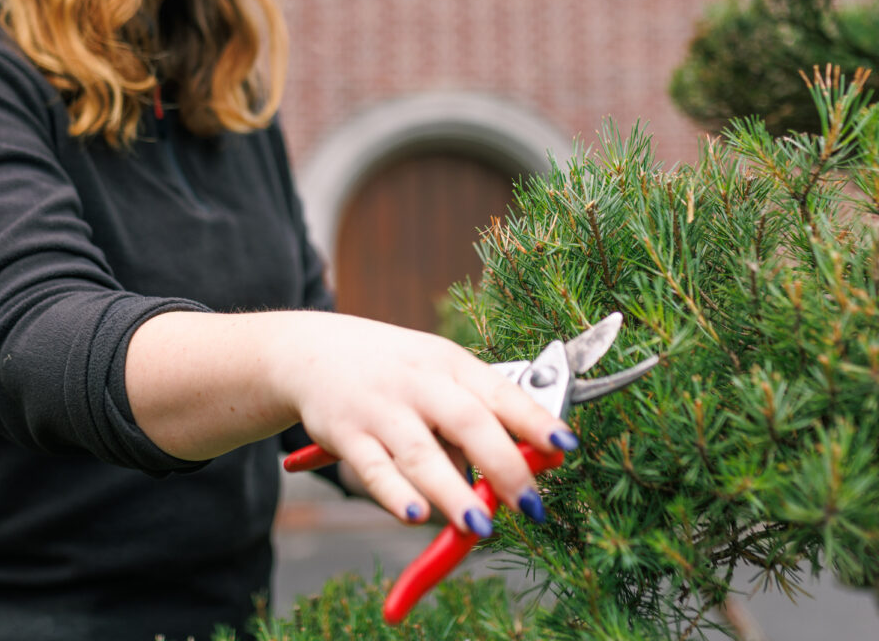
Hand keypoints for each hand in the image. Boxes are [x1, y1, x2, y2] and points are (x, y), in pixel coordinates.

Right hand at [271, 313, 576, 533]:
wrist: (312, 351)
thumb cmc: (393, 370)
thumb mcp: (436, 374)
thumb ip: (476, 416)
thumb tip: (527, 466)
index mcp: (449, 363)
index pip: (501, 391)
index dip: (534, 419)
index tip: (566, 445)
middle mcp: (418, 383)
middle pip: (467, 421)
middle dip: (502, 464)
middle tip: (531, 505)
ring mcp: (380, 409)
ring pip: (420, 452)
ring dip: (451, 491)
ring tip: (479, 527)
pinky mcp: (346, 435)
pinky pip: (373, 469)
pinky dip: (394, 493)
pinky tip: (414, 514)